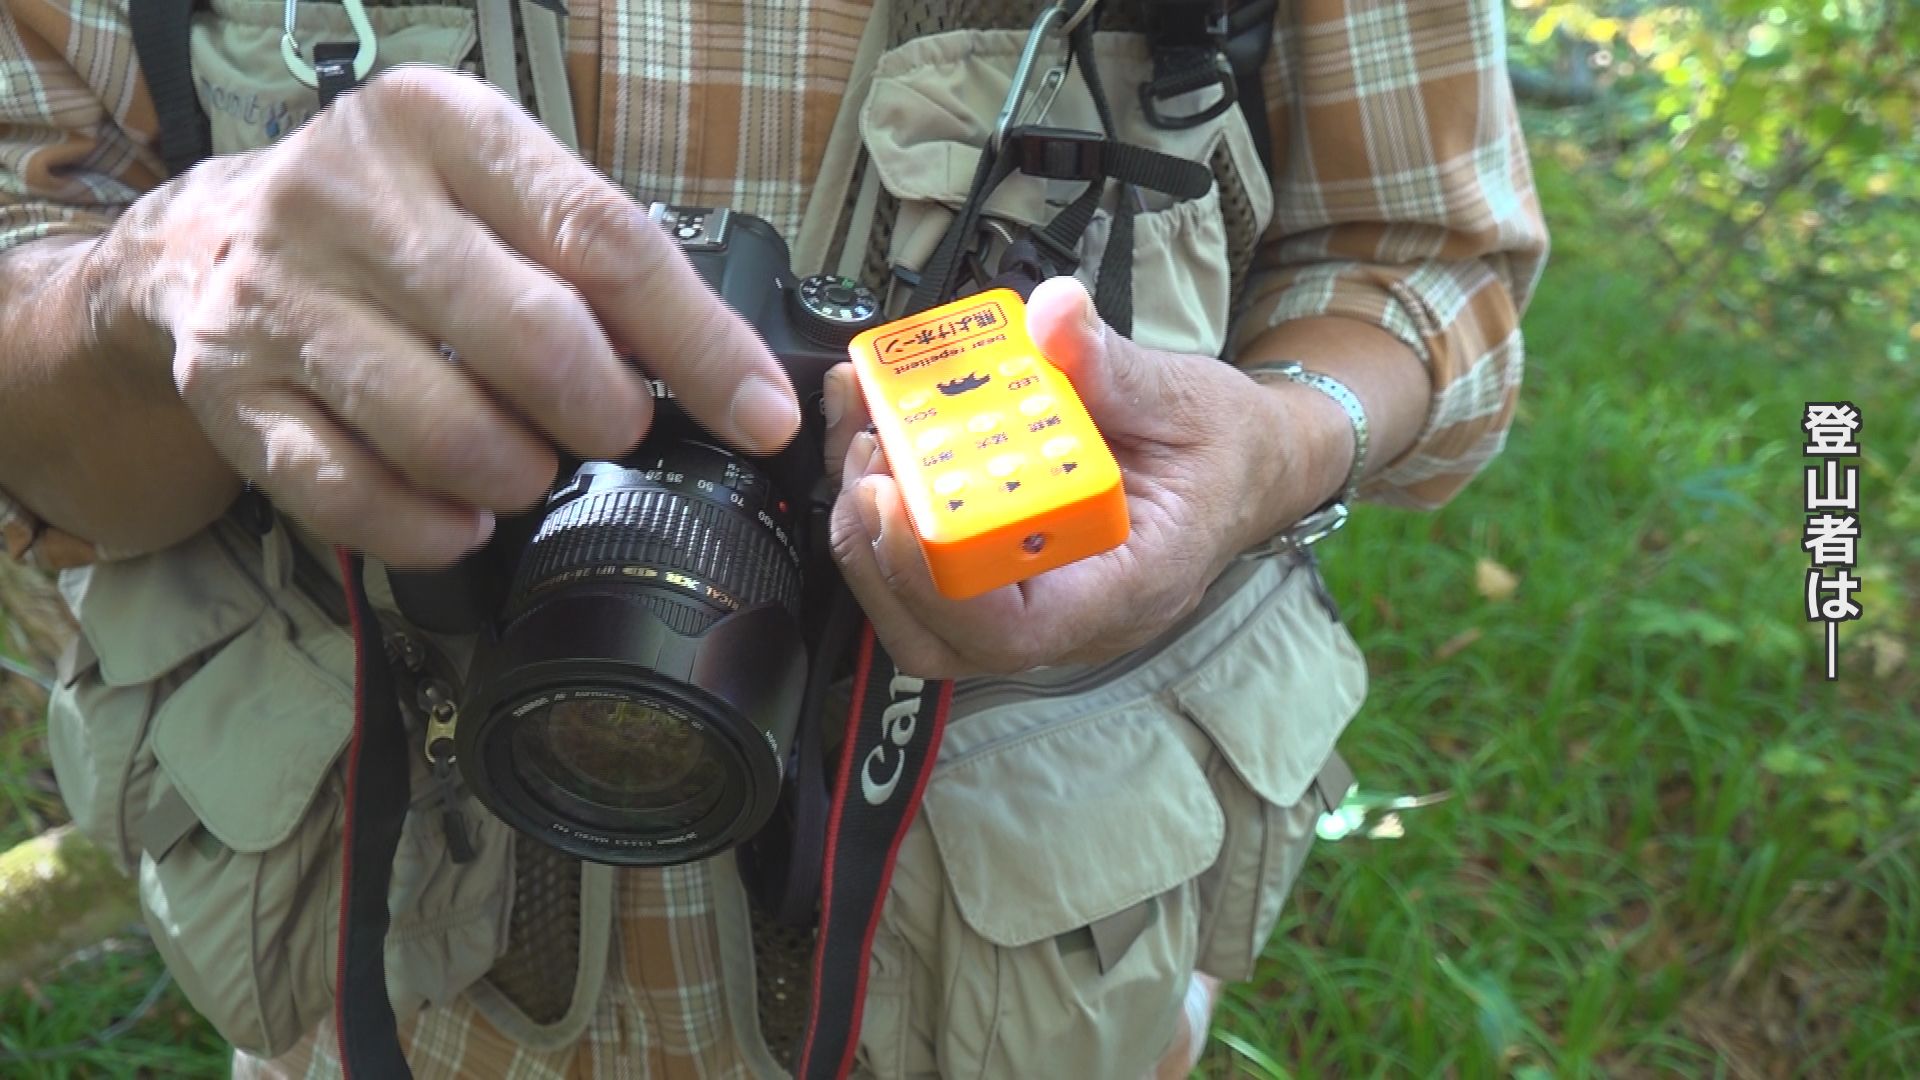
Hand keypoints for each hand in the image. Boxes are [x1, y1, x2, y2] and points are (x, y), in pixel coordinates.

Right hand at [120, 65, 798, 565]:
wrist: (210, 239)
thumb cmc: (397, 220)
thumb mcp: (500, 192)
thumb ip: (605, 262)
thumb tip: (739, 382)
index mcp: (441, 126)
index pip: (604, 241)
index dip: (700, 346)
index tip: (760, 416)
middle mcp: (347, 197)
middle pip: (535, 338)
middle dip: (605, 414)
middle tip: (614, 430)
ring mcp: (277, 295)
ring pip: (448, 430)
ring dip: (520, 476)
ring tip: (529, 465)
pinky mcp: (231, 389)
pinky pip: (355, 496)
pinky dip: (432, 528)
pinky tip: (458, 514)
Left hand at [820, 277, 1324, 678]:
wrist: (1241, 469)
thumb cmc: (1219, 449)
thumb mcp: (1183, 397)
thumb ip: (1111, 364)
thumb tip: (1054, 313)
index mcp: (1125, 587)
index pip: (1012, 629)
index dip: (935, 576)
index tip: (897, 494)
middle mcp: (1068, 616)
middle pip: (939, 636)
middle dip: (879, 547)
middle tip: (865, 447)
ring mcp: (1029, 604)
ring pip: (916, 615)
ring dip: (867, 532)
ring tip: (862, 432)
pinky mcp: (999, 576)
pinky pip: (922, 574)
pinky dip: (881, 512)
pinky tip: (873, 432)